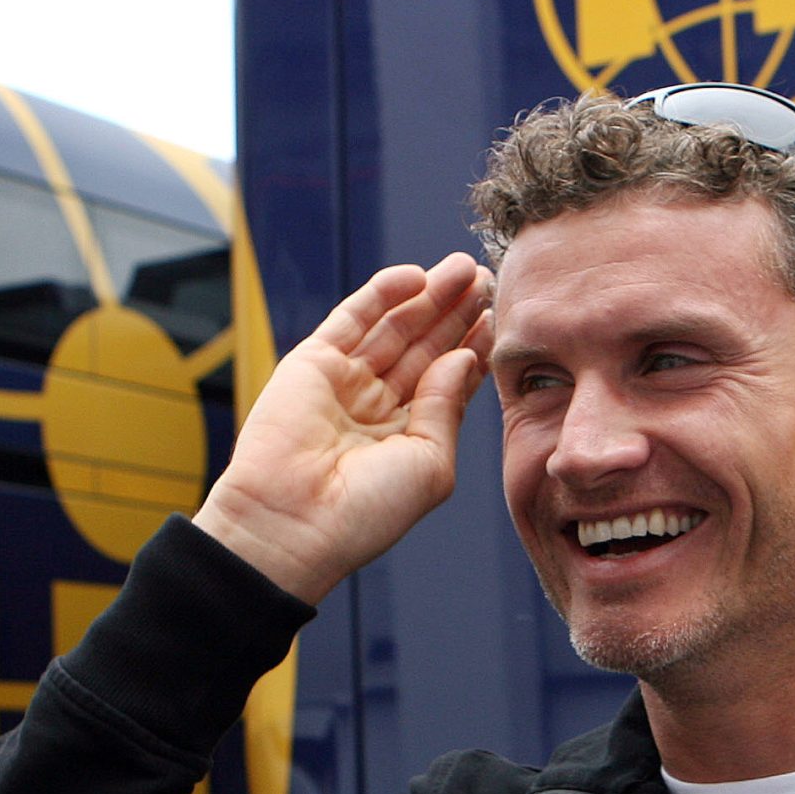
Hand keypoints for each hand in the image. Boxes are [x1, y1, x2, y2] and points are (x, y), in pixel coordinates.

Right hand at [194, 252, 493, 603]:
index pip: (447, 380)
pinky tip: (418, 277)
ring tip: (464, 269)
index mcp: (408, 436)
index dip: (473, 346)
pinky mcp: (312, 363)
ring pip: (394, 326)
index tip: (499, 316)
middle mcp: (377, 406)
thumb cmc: (367, 512)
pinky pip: (352, 318)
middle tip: (485, 277)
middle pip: (424, 346)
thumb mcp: (429, 463)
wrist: (294, 524)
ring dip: (429, 296)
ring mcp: (344, 382)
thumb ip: (446, 406)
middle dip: (455, 312)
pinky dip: (382, 293)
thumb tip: (462, 356)